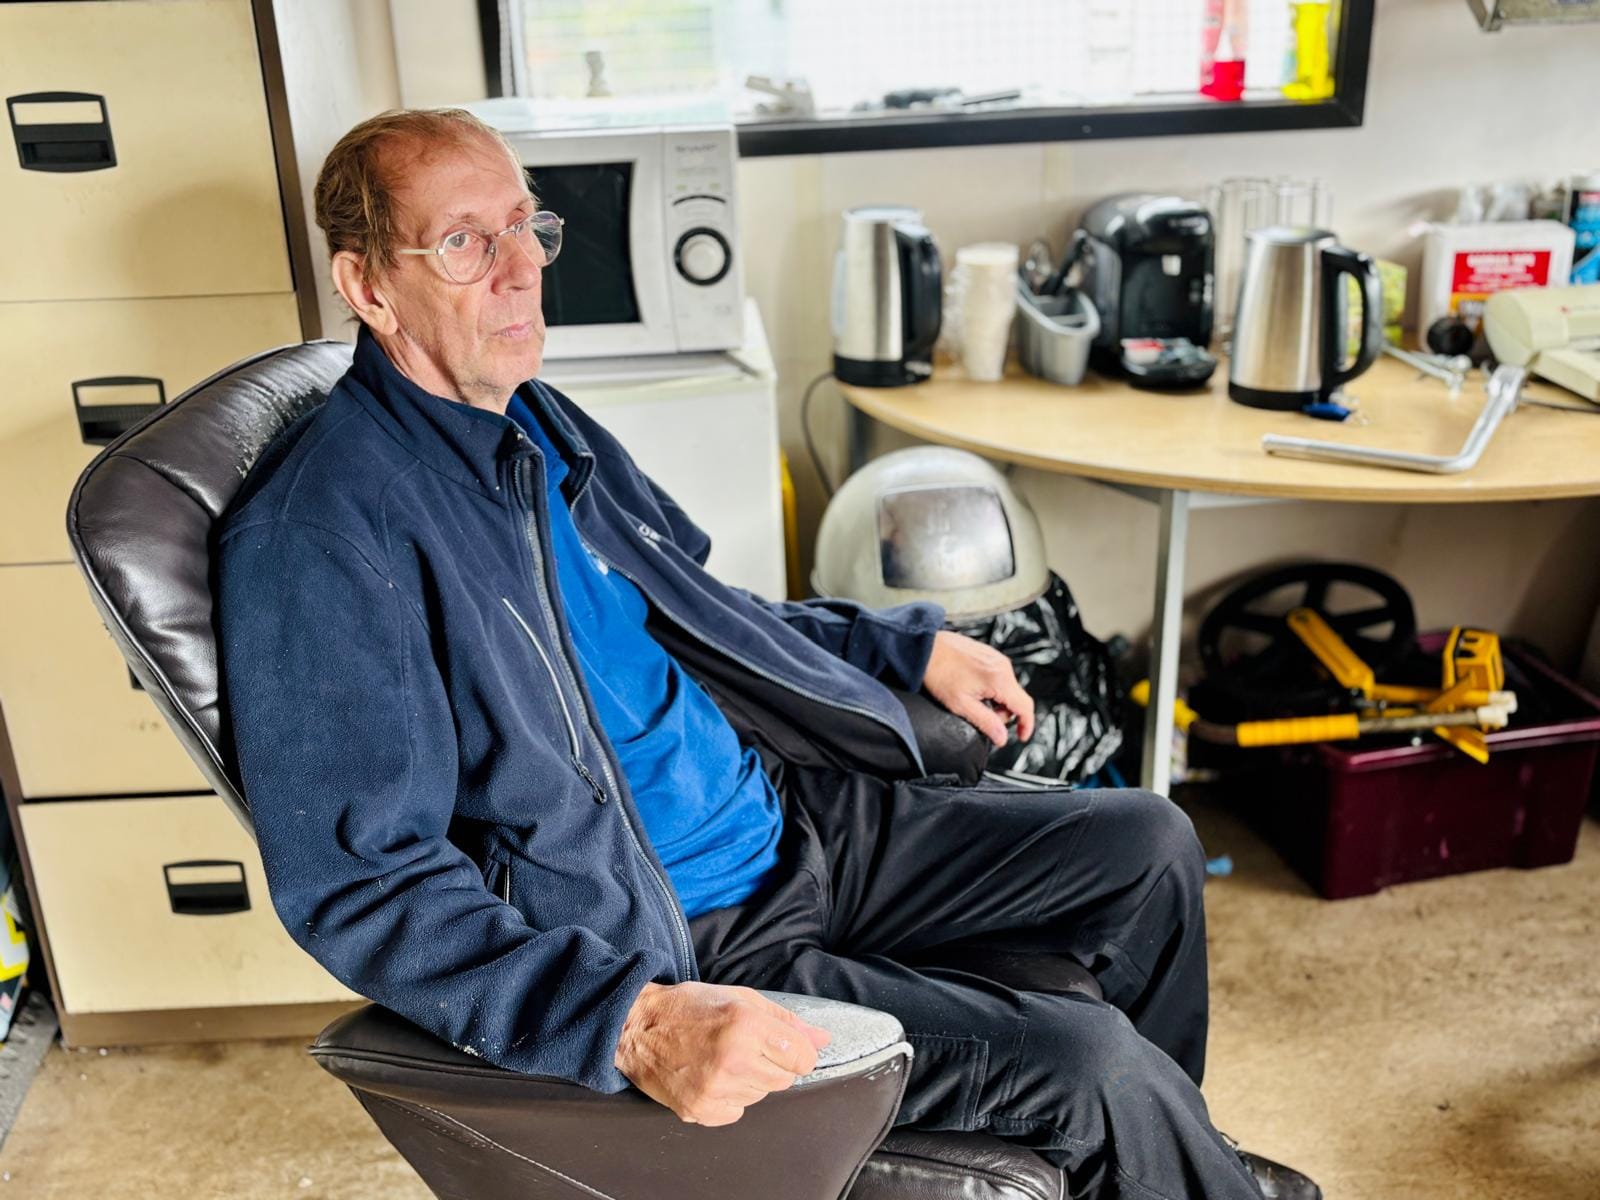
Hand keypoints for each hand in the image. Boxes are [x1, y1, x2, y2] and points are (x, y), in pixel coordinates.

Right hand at [614, 982, 830, 1126]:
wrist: (637, 1028)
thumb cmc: (689, 1008)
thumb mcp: (741, 999)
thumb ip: (785, 1020)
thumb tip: (822, 1039)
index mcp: (746, 1024)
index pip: (802, 1057)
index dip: (797, 1052)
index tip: (785, 1048)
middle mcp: (733, 1058)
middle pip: (783, 1079)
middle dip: (771, 1064)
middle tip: (746, 1047)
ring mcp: (715, 1088)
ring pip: (761, 1096)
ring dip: (750, 1080)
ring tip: (724, 1059)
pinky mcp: (699, 1109)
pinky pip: (737, 1112)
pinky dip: (730, 1098)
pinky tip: (712, 1076)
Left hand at [921, 630, 1034, 747]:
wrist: (925, 649)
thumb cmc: (939, 673)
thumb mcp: (961, 705)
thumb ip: (985, 722)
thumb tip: (1001, 738)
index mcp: (999, 679)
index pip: (1025, 706)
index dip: (1026, 725)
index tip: (1021, 736)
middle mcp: (1002, 666)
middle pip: (1016, 698)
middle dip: (1003, 713)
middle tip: (982, 716)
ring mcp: (996, 658)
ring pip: (1008, 687)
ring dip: (997, 701)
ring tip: (973, 700)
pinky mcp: (989, 654)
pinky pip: (1000, 676)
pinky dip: (993, 688)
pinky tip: (973, 688)